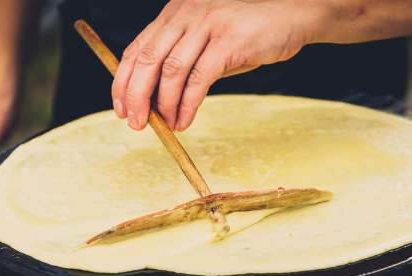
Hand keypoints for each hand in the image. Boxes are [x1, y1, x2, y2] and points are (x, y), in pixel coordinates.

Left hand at [111, 0, 318, 131]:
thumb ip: (182, 64)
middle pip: (148, 59)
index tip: (120, 108)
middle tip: (136, 124)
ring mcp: (207, 24)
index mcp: (174, 14)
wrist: (291, 16)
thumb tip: (155, 102)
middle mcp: (186, 14)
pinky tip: (185, 120)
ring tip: (166, 126)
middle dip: (137, 96)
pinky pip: (200, 78)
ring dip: (164, 104)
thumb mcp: (206, 43)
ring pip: (172, 71)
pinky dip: (188, 104)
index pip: (137, 48)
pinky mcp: (229, 40)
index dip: (123, 81)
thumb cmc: (246, 34)